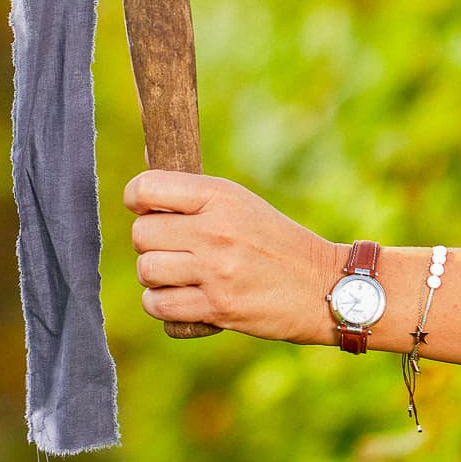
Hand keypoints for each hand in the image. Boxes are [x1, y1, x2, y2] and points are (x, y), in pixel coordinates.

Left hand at [124, 169, 343, 339]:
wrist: (323, 285)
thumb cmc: (275, 241)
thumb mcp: (240, 202)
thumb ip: (193, 189)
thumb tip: (148, 153)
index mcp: (220, 196)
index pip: (147, 188)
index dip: (137, 198)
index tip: (145, 207)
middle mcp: (215, 231)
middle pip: (140, 234)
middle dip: (149, 242)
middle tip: (172, 247)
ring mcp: (216, 271)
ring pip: (147, 270)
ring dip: (155, 275)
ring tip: (177, 273)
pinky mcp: (218, 308)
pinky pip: (159, 306)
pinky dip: (161, 303)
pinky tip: (178, 296)